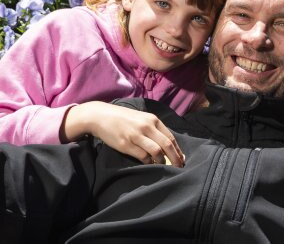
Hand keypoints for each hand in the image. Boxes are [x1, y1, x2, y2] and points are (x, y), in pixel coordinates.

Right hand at [62, 101, 184, 166]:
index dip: (178, 150)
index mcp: (153, 120)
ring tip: (163, 166)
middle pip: (167, 145)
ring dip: (162, 162)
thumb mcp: (142, 119)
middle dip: (175, 158)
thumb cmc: (123, 118)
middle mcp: (146, 126)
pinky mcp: (126, 144)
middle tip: (179, 168)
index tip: (181, 159)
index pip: (170, 137)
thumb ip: (154, 129)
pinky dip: (148, 162)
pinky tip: (149, 164)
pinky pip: (142, 156)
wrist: (101, 116)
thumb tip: (167, 145)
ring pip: (156, 152)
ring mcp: (136, 135)